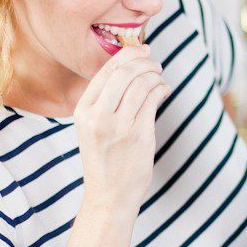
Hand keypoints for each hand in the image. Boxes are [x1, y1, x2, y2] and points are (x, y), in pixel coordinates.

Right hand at [74, 44, 169, 217]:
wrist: (109, 197)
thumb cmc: (105, 160)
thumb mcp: (92, 128)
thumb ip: (105, 101)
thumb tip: (131, 69)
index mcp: (82, 111)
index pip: (105, 71)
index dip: (127, 55)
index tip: (141, 50)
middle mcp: (97, 117)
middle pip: (124, 73)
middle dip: (143, 62)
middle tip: (155, 63)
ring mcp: (118, 127)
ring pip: (140, 84)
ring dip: (155, 75)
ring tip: (160, 78)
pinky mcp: (138, 136)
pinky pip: (152, 100)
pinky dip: (161, 89)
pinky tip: (164, 91)